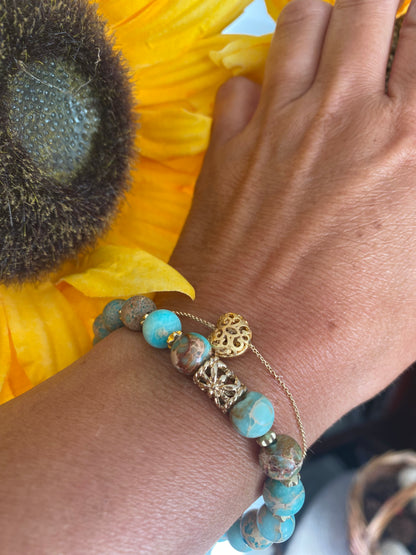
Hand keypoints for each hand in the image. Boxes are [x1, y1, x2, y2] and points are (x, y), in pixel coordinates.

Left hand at [165, 0, 415, 443]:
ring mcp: (273, 126)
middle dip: (379, 9)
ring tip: (330, 48)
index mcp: (407, 142)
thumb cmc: (349, 337)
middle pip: (367, 5)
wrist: (248, 358)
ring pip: (300, 21)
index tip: (412, 65)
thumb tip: (404, 171)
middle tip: (380, 42)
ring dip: (322, 22)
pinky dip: (256, 86)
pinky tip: (265, 111)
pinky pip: (238, 84)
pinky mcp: (224, 149)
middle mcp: (342, 115)